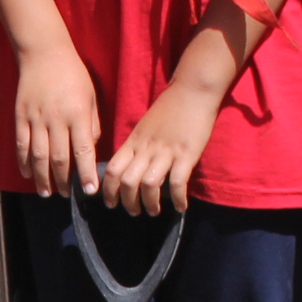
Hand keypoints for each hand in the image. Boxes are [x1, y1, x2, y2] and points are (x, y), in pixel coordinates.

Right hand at [11, 40, 102, 193]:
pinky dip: (24, 162)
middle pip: (59, 158)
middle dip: (64, 181)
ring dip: (42, 178)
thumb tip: (90, 149)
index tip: (90, 190)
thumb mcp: (91, 97)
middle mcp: (57, 119)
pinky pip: (22, 145)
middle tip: (66, 195)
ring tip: (46, 192)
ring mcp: (36, 118)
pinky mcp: (21, 116)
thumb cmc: (73, 74)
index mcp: (78, 114)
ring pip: (38, 156)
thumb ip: (92, 124)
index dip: (86, 173)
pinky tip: (27, 174)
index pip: (83, 150)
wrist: (44, 53)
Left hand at [98, 82, 213, 215]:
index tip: (111, 203)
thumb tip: (131, 167)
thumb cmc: (170, 107)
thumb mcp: (145, 126)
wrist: (193, 89)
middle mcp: (146, 147)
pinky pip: (177, 182)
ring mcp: (166, 151)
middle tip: (134, 212)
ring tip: (154, 211)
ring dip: (150, 203)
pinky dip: (178, 198)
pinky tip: (181, 207)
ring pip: (148, 184)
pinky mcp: (186, 153)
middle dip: (128, 202)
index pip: (112, 169)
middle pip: (127, 181)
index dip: (109, 190)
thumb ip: (137, 146)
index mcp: (134, 140)